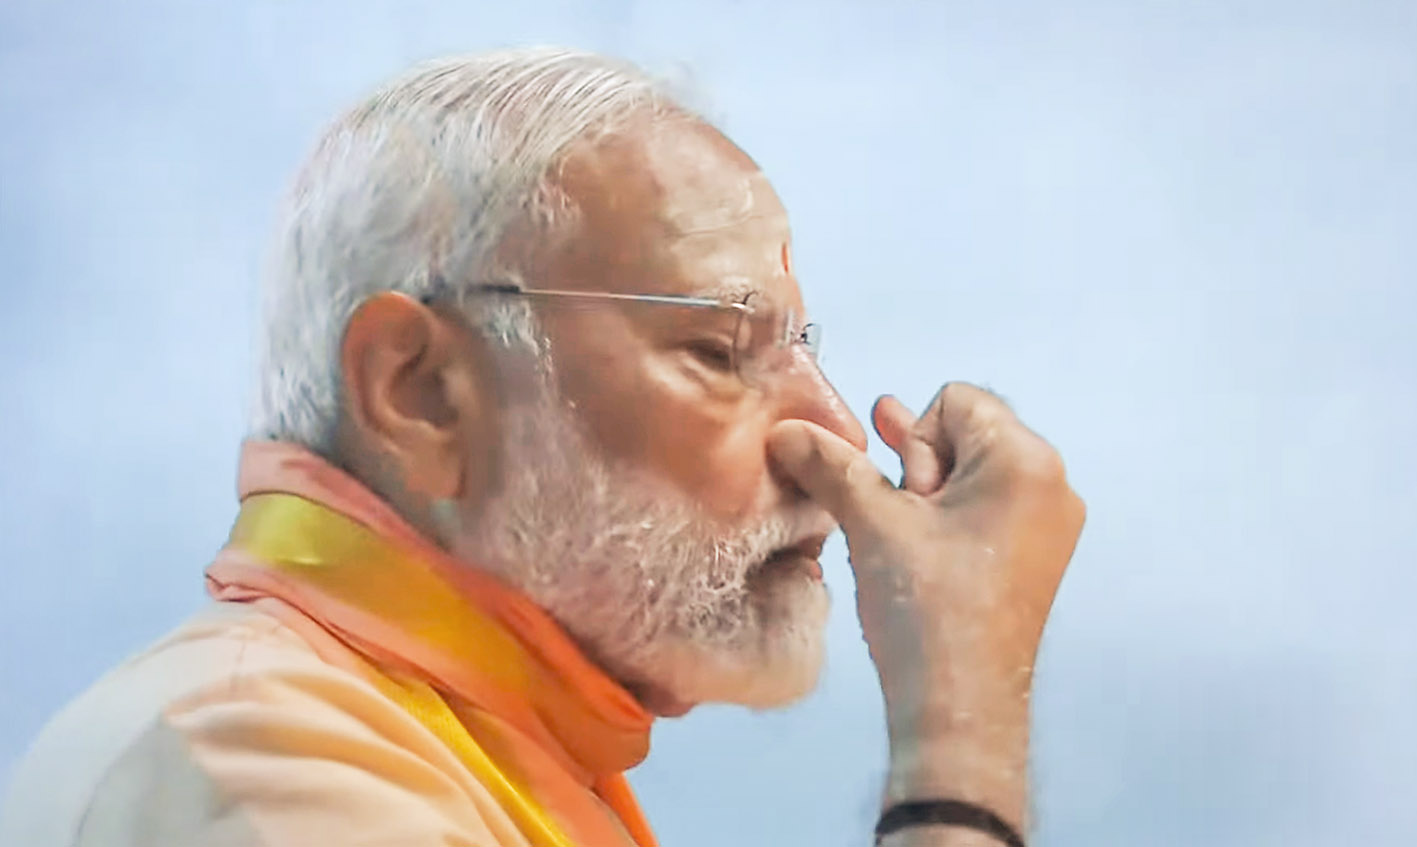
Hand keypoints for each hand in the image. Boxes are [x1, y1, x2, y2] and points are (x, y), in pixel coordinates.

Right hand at [768, 383, 1084, 818]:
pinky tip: (911, 543)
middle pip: (967, 433)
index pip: (956, 401)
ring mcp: (1048, 525)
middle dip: (919, 464)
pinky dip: (947, 519)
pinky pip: (985, 511)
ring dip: (927, 493)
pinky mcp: (1035, 559)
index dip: (915, 439)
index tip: (907, 496)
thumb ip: (831, 465)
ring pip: (971, 475)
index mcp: (1026, 461)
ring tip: (895, 527)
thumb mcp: (872, 523)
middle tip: (898, 513)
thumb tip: (787, 430)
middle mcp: (1051, 484)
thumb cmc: (927, 607)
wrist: (958, 707)